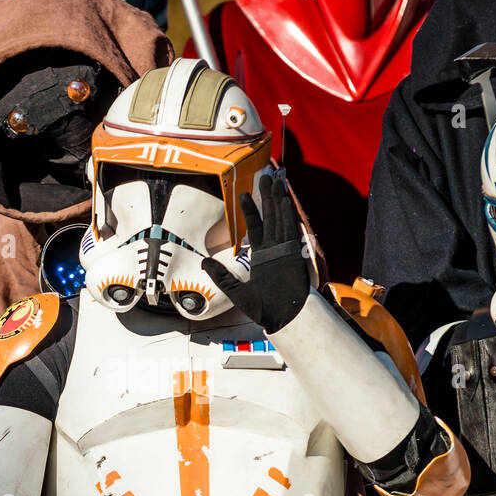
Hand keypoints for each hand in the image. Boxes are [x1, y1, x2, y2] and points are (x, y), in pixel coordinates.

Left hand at [202, 170, 310, 332]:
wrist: (281, 318)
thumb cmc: (262, 309)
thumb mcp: (234, 292)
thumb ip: (221, 277)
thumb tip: (203, 264)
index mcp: (261, 256)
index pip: (255, 227)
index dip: (250, 210)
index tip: (244, 194)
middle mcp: (273, 249)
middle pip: (270, 217)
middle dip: (267, 197)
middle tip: (265, 177)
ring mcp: (284, 250)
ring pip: (280, 218)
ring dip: (277, 200)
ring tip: (274, 181)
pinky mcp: (292, 253)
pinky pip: (289, 229)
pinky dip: (287, 214)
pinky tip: (285, 200)